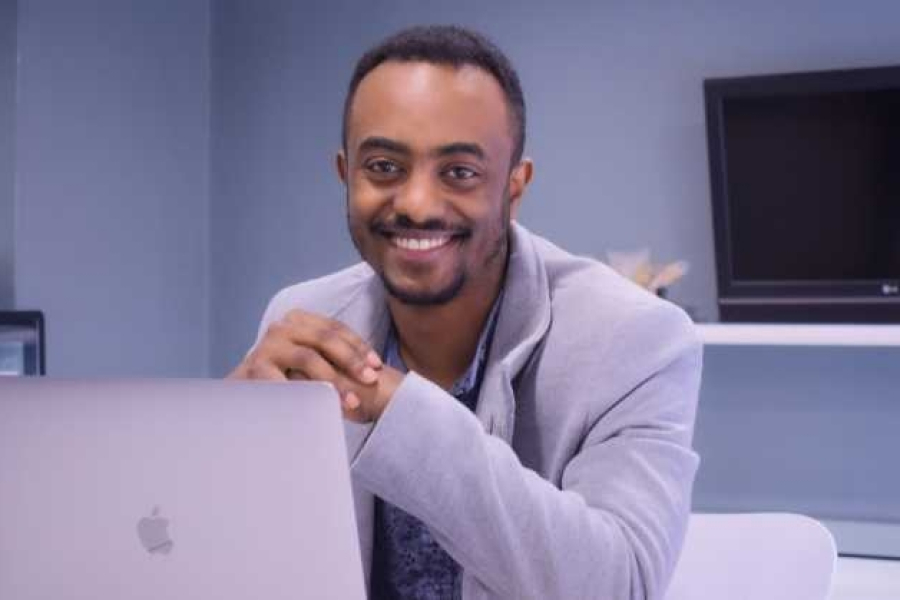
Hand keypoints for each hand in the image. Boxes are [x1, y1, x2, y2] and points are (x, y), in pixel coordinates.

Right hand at [228, 309, 401, 421]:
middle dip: (351, 361)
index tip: (377, 367)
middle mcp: (283, 326)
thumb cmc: (287, 376)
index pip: (336, 329)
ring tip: (350, 402)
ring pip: (308, 358)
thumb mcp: (312, 361)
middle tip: (370, 381)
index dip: (359, 347)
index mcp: (300, 320)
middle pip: (325, 339)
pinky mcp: (255, 367)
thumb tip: (375, 370)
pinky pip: (286, 381)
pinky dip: (305, 393)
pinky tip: (321, 406)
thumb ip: (333, 358)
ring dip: (333, 381)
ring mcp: (268, 345)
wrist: (244, 392)